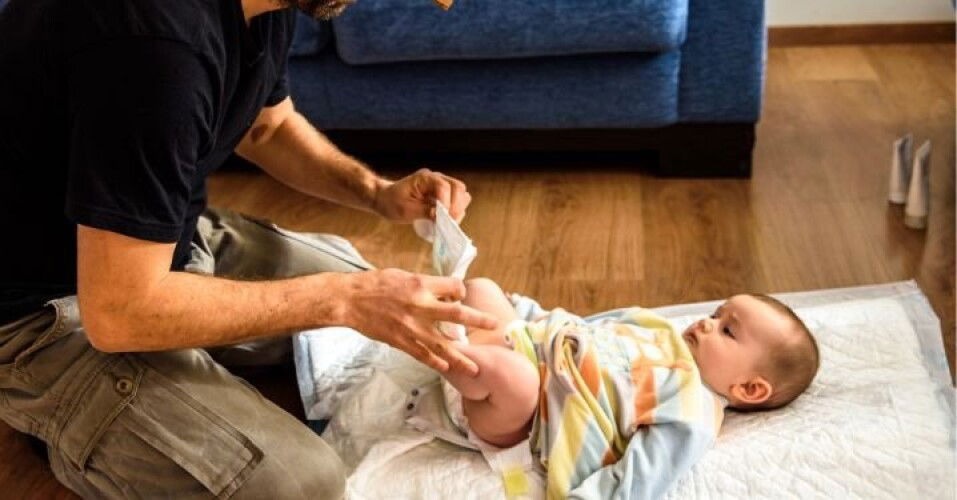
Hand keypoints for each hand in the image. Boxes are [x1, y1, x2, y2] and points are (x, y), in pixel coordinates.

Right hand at [337, 268, 496, 374]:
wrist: (350, 300)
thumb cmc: (375, 283)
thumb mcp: (404, 275)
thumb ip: (426, 284)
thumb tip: (445, 292)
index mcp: (421, 284)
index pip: (455, 288)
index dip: (461, 291)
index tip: (461, 295)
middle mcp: (420, 305)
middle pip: (457, 315)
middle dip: (479, 320)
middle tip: (495, 325)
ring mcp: (411, 326)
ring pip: (443, 343)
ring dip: (461, 357)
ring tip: (475, 368)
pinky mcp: (401, 341)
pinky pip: (423, 354)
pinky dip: (436, 362)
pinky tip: (447, 367)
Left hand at [373, 168, 471, 222]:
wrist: (384, 198)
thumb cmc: (392, 203)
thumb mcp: (406, 210)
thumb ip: (425, 212)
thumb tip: (441, 217)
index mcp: (425, 178)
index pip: (445, 187)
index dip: (447, 203)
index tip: (442, 218)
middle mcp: (436, 178)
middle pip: (458, 188)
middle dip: (457, 206)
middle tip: (449, 222)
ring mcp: (440, 185)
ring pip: (460, 193)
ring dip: (458, 208)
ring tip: (448, 221)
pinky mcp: (442, 194)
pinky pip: (456, 199)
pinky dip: (455, 210)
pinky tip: (446, 219)